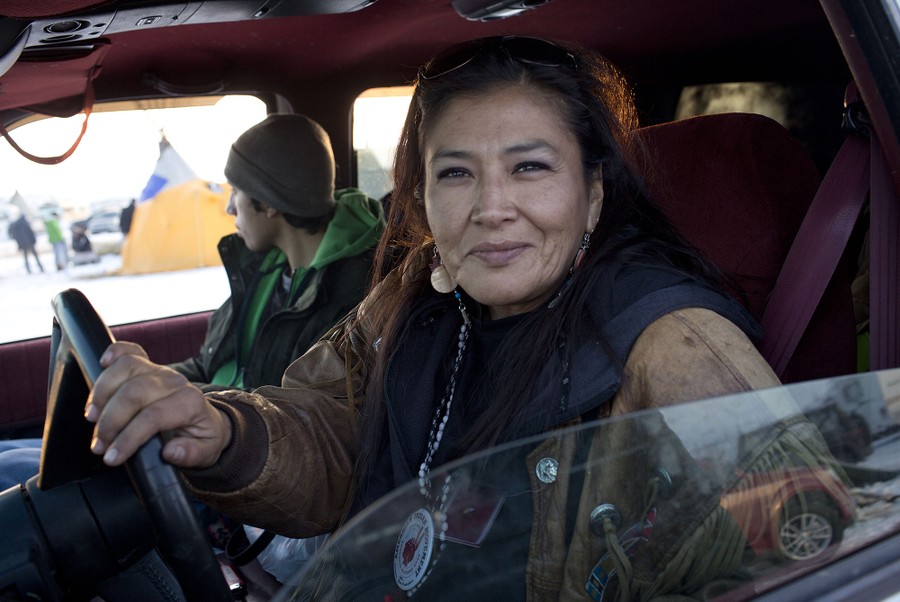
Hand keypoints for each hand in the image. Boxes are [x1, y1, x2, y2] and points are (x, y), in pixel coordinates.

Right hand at [85, 341, 232, 468]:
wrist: (206, 420)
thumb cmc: (202, 436)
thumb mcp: (206, 452)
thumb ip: (192, 454)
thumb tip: (171, 451)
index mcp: (190, 403)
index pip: (152, 416)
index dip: (128, 438)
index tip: (112, 458)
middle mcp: (174, 382)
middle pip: (134, 392)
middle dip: (110, 421)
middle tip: (99, 445)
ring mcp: (160, 371)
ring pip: (126, 368)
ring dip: (103, 393)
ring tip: (92, 418)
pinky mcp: (148, 366)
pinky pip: (130, 350)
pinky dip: (114, 352)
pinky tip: (102, 364)